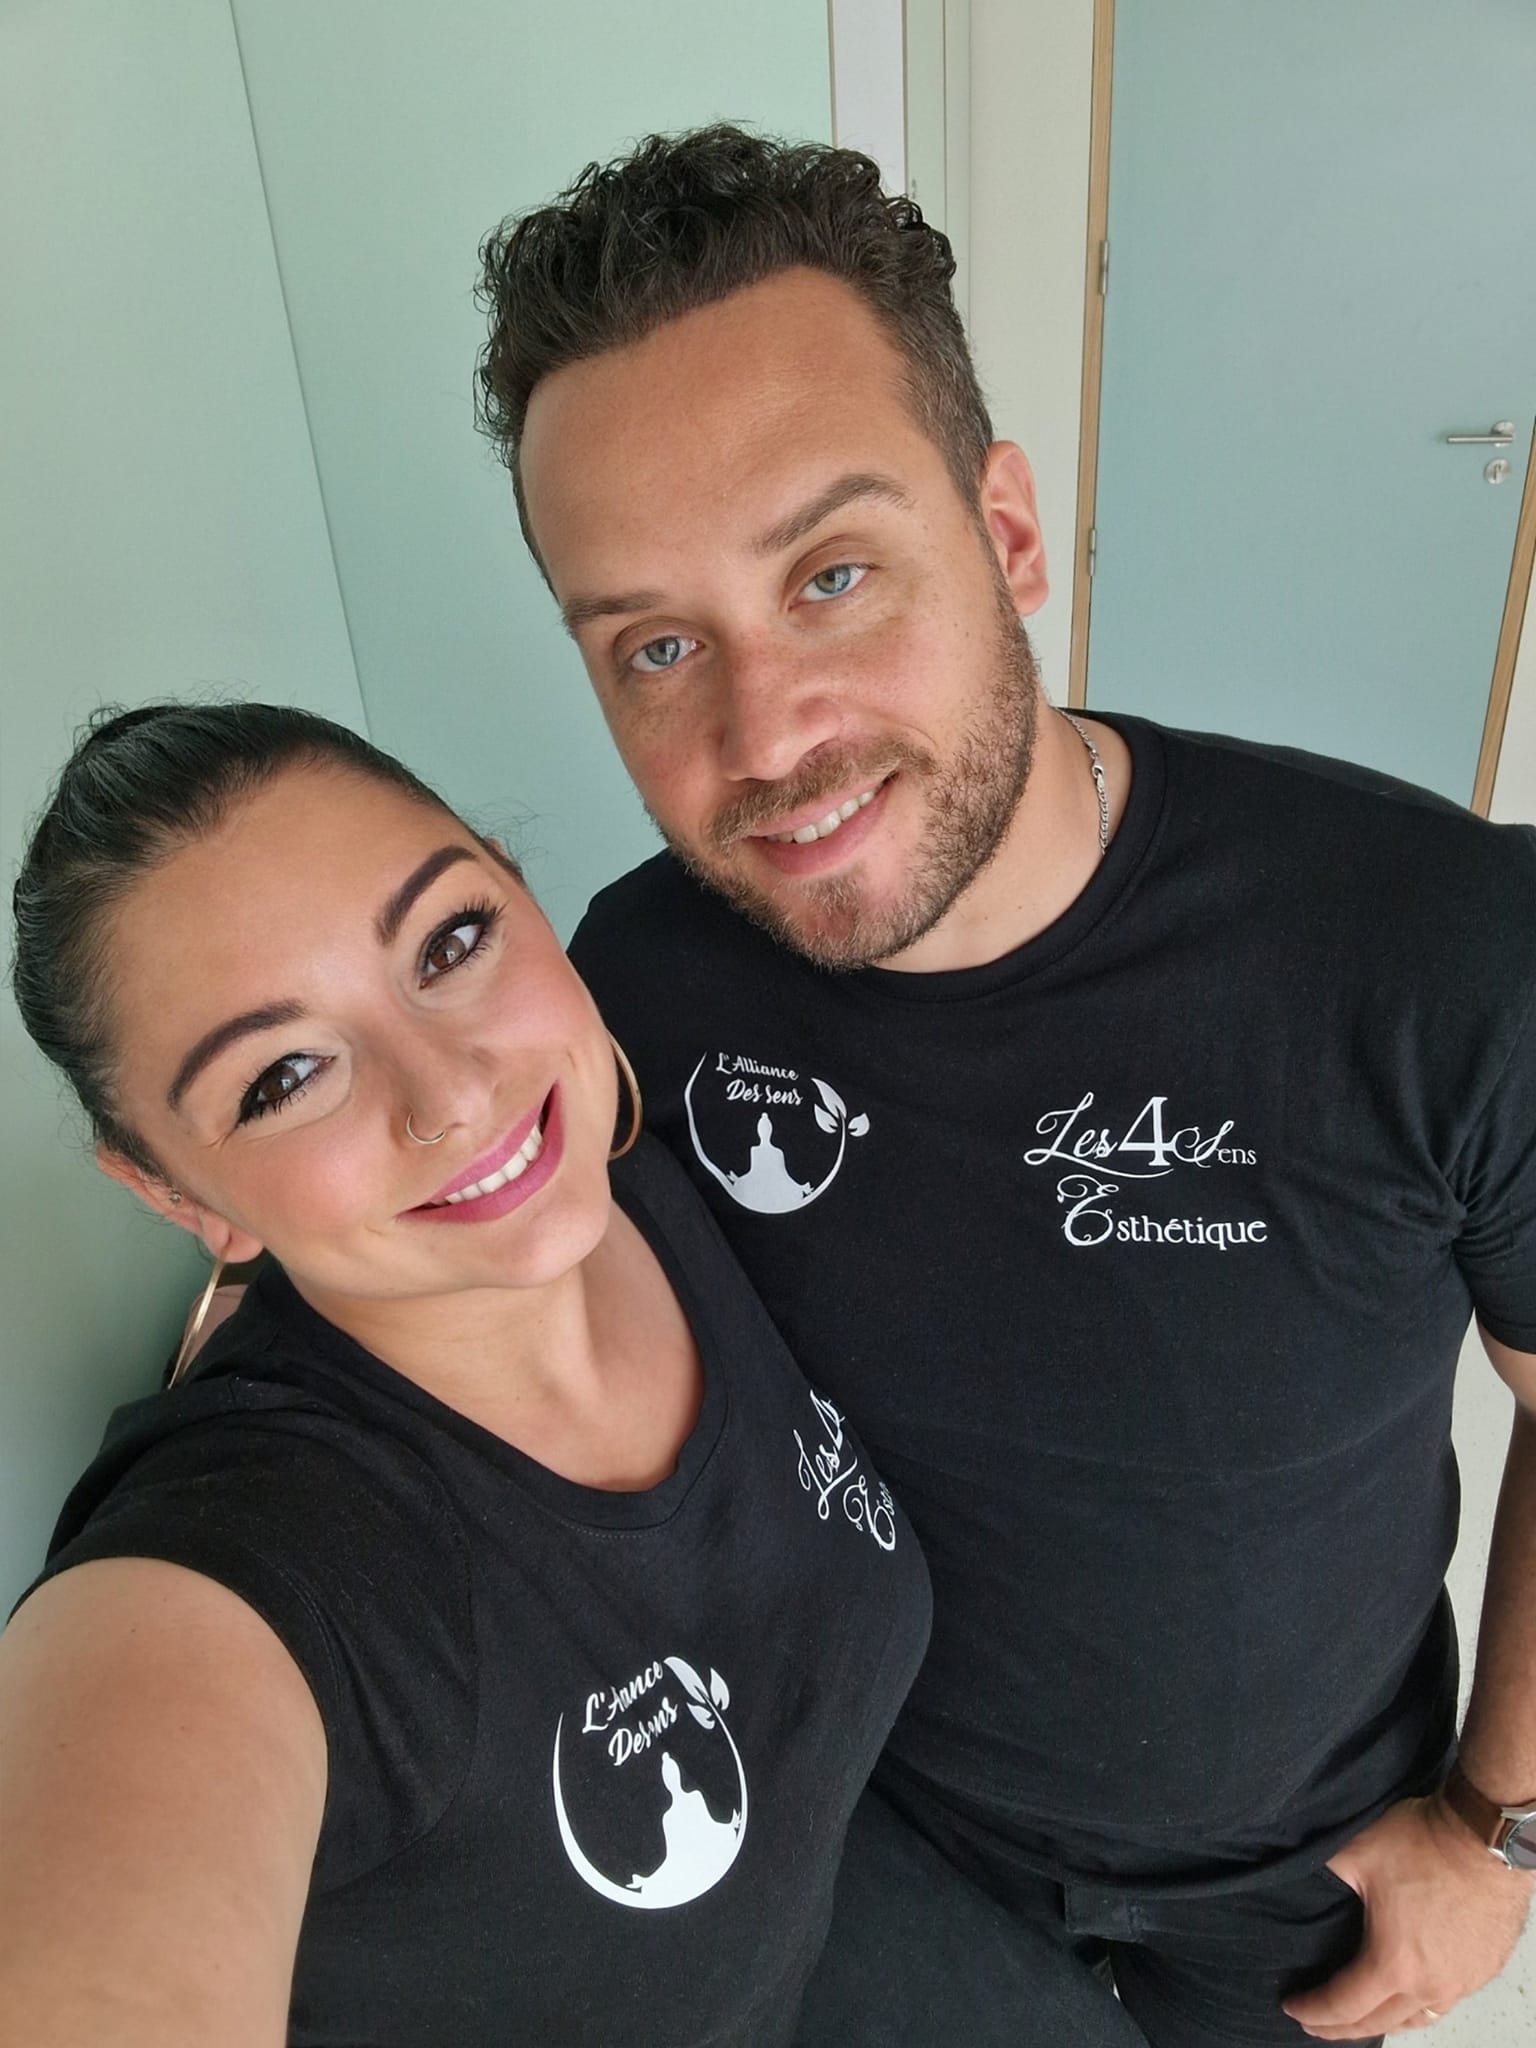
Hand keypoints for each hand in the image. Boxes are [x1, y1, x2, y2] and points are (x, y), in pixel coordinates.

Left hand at [1282, 1793, 1533, 2038]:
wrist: (1485, 1835)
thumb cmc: (1422, 1843)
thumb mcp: (1356, 1851)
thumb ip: (1323, 1873)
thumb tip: (1295, 1878)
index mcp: (1393, 1964)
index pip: (1344, 2006)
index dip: (1314, 2011)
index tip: (1292, 2007)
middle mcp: (1430, 1986)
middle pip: (1378, 2024)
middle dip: (1341, 2028)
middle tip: (1316, 2023)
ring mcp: (1462, 1983)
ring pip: (1415, 2020)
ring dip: (1382, 2022)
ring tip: (1359, 2015)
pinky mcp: (1483, 1971)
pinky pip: (1444, 2003)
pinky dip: (1416, 2007)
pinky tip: (1406, 1995)